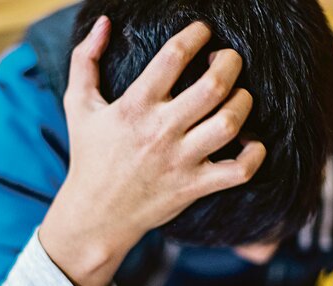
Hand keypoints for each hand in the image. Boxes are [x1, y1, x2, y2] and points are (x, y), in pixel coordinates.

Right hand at [40, 16, 265, 285]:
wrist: (95, 215)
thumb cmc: (90, 156)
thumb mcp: (78, 105)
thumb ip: (85, 60)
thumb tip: (106, 23)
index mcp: (134, 106)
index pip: (173, 57)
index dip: (195, 35)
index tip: (203, 31)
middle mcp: (160, 131)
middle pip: (213, 87)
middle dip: (230, 63)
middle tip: (229, 59)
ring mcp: (180, 161)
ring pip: (229, 124)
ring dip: (243, 102)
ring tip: (238, 96)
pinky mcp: (194, 186)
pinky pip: (238, 171)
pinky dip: (254, 155)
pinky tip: (251, 142)